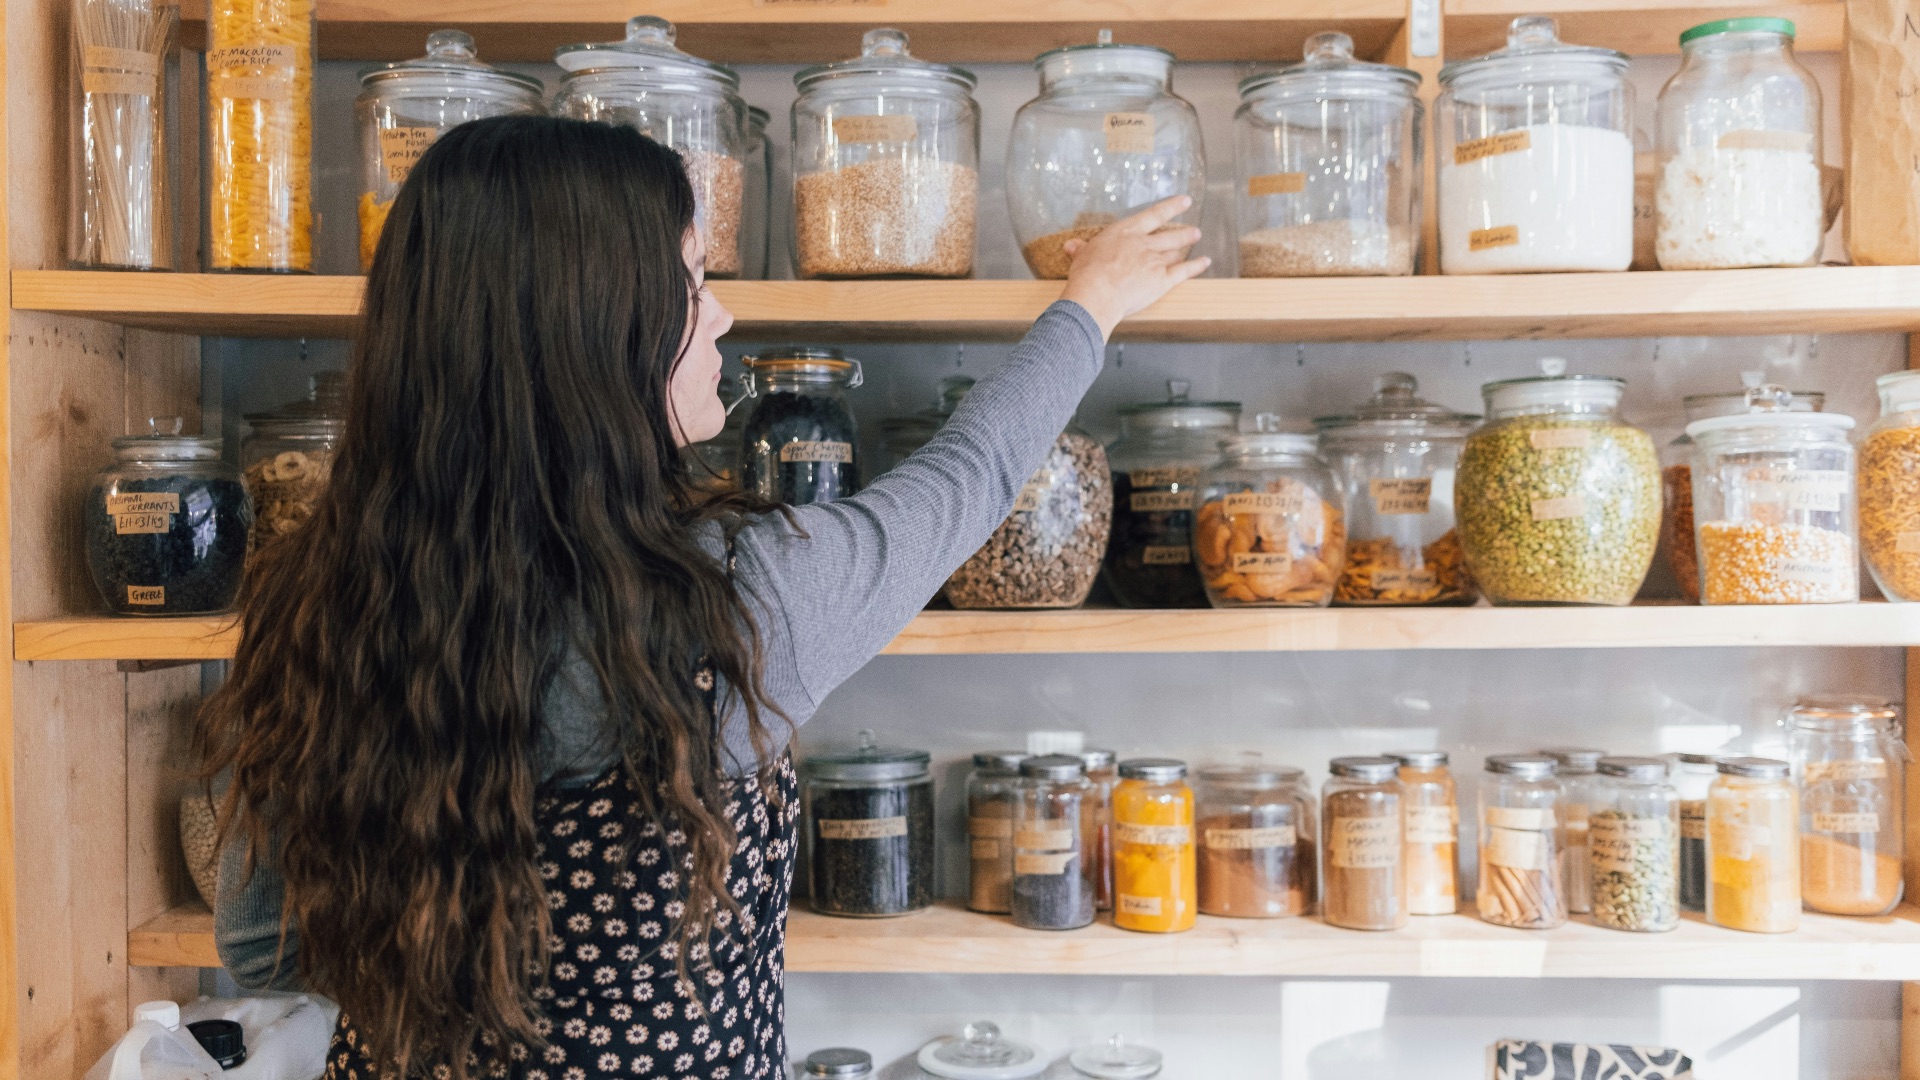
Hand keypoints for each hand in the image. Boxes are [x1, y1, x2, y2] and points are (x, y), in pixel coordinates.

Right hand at [1058, 196, 1208, 340]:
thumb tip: (1072, 245)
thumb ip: (1081, 249)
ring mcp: (1155, 261)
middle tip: (1194, 229)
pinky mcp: (1162, 280)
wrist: (1098, 293)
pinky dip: (1196, 266)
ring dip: (1187, 244)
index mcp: (1125, 233)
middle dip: (1183, 230)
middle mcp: (1144, 244)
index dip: (1171, 207)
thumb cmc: (1087, 274)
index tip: (1184, 201)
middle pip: (1169, 234)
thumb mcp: (1081, 256)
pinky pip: (1183, 271)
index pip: (1153, 215)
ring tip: (1195, 238)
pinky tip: (1204, 262)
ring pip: (1175, 250)